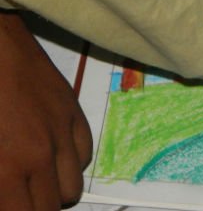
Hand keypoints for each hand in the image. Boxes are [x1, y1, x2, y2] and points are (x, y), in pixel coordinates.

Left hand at [0, 12, 92, 209]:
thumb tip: (4, 190)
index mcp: (5, 169)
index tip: (10, 205)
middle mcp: (39, 156)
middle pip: (48, 209)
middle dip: (30, 207)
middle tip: (15, 196)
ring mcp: (61, 133)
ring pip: (70, 189)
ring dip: (51, 192)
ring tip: (31, 181)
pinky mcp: (73, 112)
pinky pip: (84, 155)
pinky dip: (68, 164)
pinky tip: (50, 156)